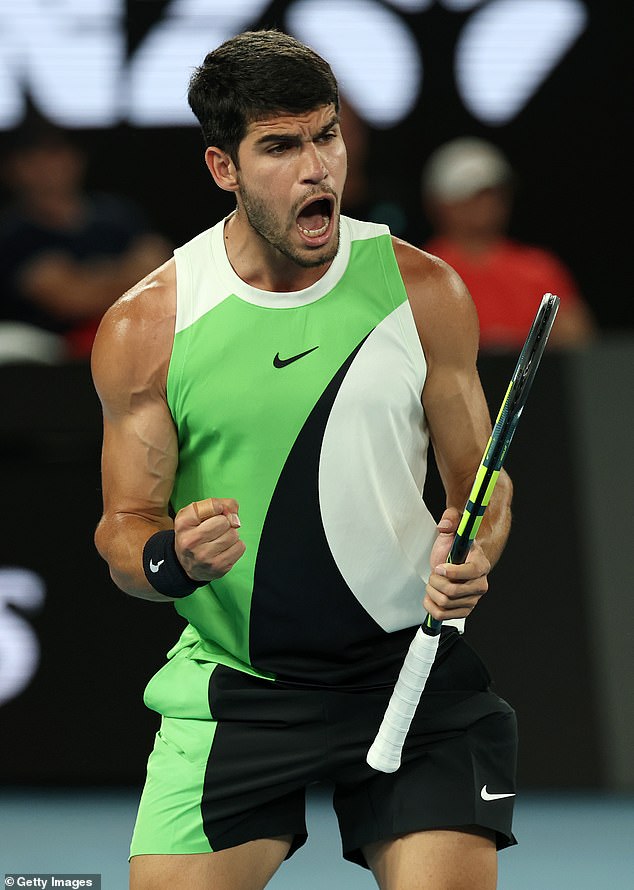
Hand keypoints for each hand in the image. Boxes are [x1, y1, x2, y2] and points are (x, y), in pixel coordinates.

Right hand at [174, 497, 245, 581]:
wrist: (187, 564)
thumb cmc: (193, 534)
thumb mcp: (195, 514)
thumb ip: (215, 503)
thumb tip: (234, 511)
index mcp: (183, 524)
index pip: (212, 506)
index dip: (218, 507)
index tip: (215, 511)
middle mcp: (191, 541)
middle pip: (224, 521)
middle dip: (224, 522)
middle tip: (216, 529)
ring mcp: (204, 556)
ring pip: (233, 534)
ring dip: (230, 535)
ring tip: (219, 539)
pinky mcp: (218, 567)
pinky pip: (240, 547)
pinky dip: (236, 546)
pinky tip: (224, 549)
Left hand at [423, 507, 489, 621]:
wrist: (454, 564)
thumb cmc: (455, 548)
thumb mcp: (452, 531)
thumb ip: (450, 520)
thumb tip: (445, 524)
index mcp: (481, 565)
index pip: (471, 572)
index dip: (452, 572)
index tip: (439, 567)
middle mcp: (480, 584)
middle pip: (453, 591)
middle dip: (436, 582)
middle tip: (434, 573)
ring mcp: (472, 600)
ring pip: (444, 603)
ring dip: (432, 592)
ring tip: (434, 583)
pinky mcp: (463, 611)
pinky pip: (441, 615)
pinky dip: (430, 606)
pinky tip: (432, 595)